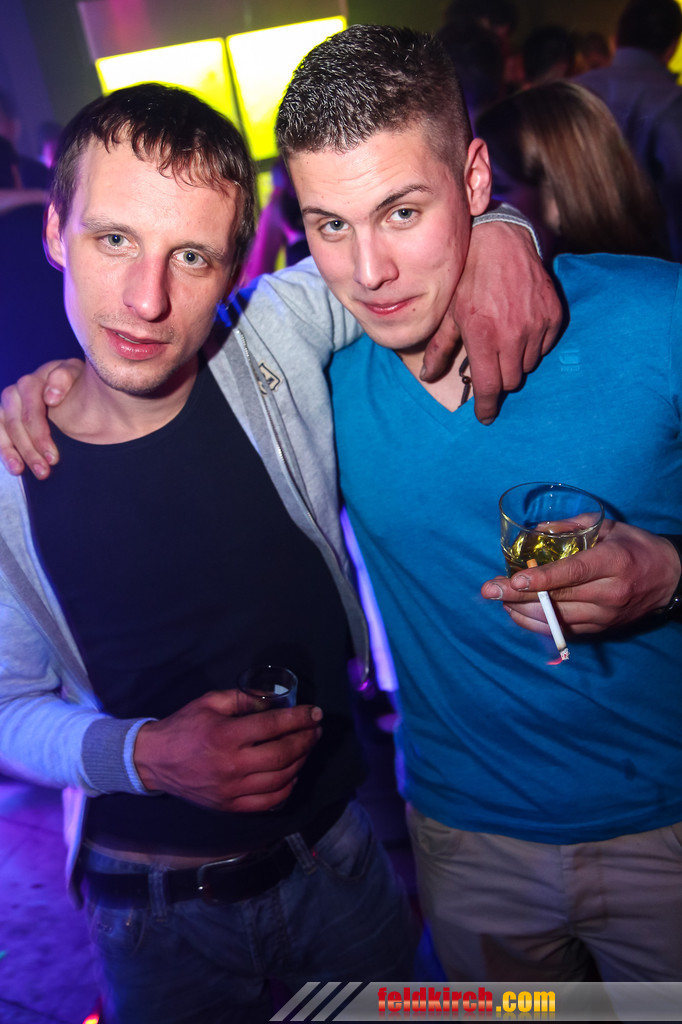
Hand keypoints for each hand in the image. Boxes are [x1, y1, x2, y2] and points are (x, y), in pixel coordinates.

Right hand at [0, 358, 82, 477]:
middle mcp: (18, 390)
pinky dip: (7, 453)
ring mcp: (9, 405)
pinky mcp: (4, 420)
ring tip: (32, 471)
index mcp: (37, 379)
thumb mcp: (79, 377)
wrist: (79, 399)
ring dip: (18, 452)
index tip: (54, 452)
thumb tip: (50, 397)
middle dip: (34, 446)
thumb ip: (65, 378)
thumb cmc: (81, 387)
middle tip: (50, 465)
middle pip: (20, 420)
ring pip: (6, 428)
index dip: (40, 430)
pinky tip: (17, 469)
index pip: (32, 402)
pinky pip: (0, 435)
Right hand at [133, 689, 322, 811]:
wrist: (154, 760)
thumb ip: (243, 698)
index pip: (273, 726)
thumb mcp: (210, 702)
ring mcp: (232, 790)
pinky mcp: (230, 806)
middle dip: (306, 740)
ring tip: (307, 747)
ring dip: (300, 762)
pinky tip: (292, 773)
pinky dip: (286, 788)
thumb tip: (274, 697)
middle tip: (316, 730)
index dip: (299, 718)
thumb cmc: (183, 726)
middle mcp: (232, 765)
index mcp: (226, 735)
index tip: (315, 713)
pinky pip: (268, 802)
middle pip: (282, 754)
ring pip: (280, 779)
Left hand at [421, 220, 561, 423]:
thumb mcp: (450, 314)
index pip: (488, 387)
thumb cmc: (469, 280)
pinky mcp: (553, 316)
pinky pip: (544, 347)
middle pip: (510, 381)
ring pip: (528, 366)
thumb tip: (427, 377)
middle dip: (499, 379)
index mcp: (483, 337)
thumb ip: (439, 349)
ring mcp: (536, 326)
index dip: (487, 407)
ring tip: (503, 338)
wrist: (501, 244)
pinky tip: (519, 326)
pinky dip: (532, 345)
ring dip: (515, 361)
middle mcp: (512, 335)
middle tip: (490, 362)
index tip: (485, 417)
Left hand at [481, 520, 681, 633]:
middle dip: (518, 595)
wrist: (670, 580)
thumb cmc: (636, 547)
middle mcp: (610, 593)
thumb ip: (572, 527)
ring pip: (556, 619)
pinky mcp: (601, 630)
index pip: (573, 573)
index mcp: (613, 562)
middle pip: (558, 598)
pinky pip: (563, 631)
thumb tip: (536, 531)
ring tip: (498, 600)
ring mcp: (605, 616)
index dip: (541, 579)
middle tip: (488, 590)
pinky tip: (517, 613)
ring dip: (522, 611)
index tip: (514, 580)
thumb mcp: (609, 527)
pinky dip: (537, 624)